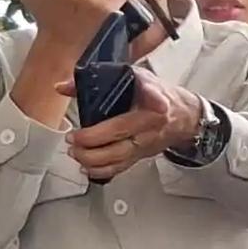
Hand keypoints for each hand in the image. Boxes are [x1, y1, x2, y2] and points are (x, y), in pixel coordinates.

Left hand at [65, 66, 203, 181]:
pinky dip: (102, 170)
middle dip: (93, 139)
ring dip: (93, 157)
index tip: (159, 104)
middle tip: (74, 138)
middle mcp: (151, 122)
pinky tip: (87, 167)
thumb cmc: (159, 94)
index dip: (155, 99)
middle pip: (122, 132)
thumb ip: (100, 79)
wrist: (184, 116)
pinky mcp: (143, 155)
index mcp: (153, 98)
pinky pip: (121, 167)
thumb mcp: (137, 77)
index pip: (155, 97)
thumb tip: (63, 87)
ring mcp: (147, 141)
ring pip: (119, 155)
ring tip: (75, 152)